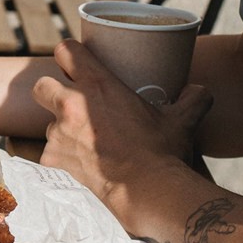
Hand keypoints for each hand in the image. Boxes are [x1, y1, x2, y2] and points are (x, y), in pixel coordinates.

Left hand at [32, 39, 211, 222]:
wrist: (148, 192)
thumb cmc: (164, 153)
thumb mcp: (182, 120)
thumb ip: (193, 99)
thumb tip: (201, 90)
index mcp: (97, 85)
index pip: (65, 50)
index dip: (68, 55)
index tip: (75, 64)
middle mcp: (71, 105)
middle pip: (41, 85)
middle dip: (51, 93)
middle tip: (70, 106)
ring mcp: (58, 134)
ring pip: (47, 126)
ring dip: (60, 133)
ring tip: (83, 147)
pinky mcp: (52, 162)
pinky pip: (47, 156)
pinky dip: (60, 162)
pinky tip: (77, 170)